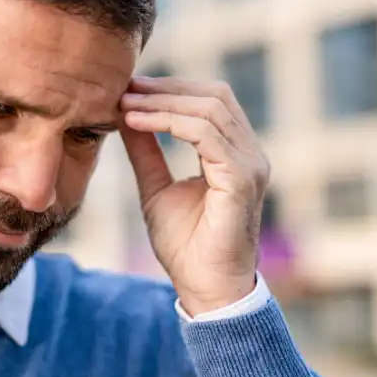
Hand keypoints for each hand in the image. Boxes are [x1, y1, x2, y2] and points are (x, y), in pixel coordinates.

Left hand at [120, 77, 270, 315]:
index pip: (210, 101)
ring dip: (162, 101)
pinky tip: (136, 122)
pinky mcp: (241, 179)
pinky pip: (205, 134)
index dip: (171, 88)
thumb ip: (146, 152)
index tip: (130, 88)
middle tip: (126, 87)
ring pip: (209, 109)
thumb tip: (127, 115)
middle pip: (214, 95)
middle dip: (166, 87)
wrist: (204, 289)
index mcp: (235, 154)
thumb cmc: (186, 247)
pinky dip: (167, 122)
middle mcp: (250, 154)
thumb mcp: (156, 188)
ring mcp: (250, 165)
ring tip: (125, 104)